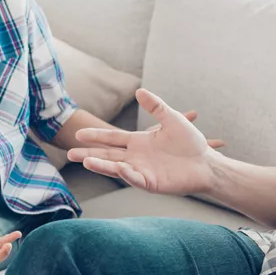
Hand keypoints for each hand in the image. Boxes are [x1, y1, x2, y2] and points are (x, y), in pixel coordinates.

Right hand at [66, 88, 219, 194]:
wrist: (207, 162)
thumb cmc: (190, 142)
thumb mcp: (172, 119)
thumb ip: (156, 106)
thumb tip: (139, 91)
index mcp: (139, 142)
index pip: (112, 138)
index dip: (95, 136)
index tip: (78, 133)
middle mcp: (136, 156)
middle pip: (107, 155)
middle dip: (89, 154)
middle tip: (69, 154)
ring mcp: (142, 170)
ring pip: (116, 168)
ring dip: (101, 165)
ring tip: (86, 162)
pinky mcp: (151, 183)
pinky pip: (135, 179)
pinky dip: (126, 174)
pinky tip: (119, 168)